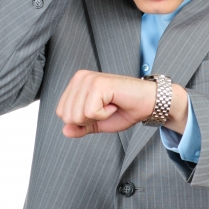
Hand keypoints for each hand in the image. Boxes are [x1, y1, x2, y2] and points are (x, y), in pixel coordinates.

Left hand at [57, 70, 188, 137]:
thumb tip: (65, 131)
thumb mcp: (97, 122)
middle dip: (88, 120)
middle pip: (67, 116)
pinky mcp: (99, 84)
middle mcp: (80, 78)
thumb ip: (80, 127)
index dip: (82, 120)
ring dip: (97, 117)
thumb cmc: (123, 109)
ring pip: (77, 115)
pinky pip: (90, 112)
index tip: (99, 111)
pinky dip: (104, 114)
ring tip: (109, 105)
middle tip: (105, 109)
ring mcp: (89, 79)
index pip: (62, 113)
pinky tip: (113, 104)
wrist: (146, 104)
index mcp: (76, 84)